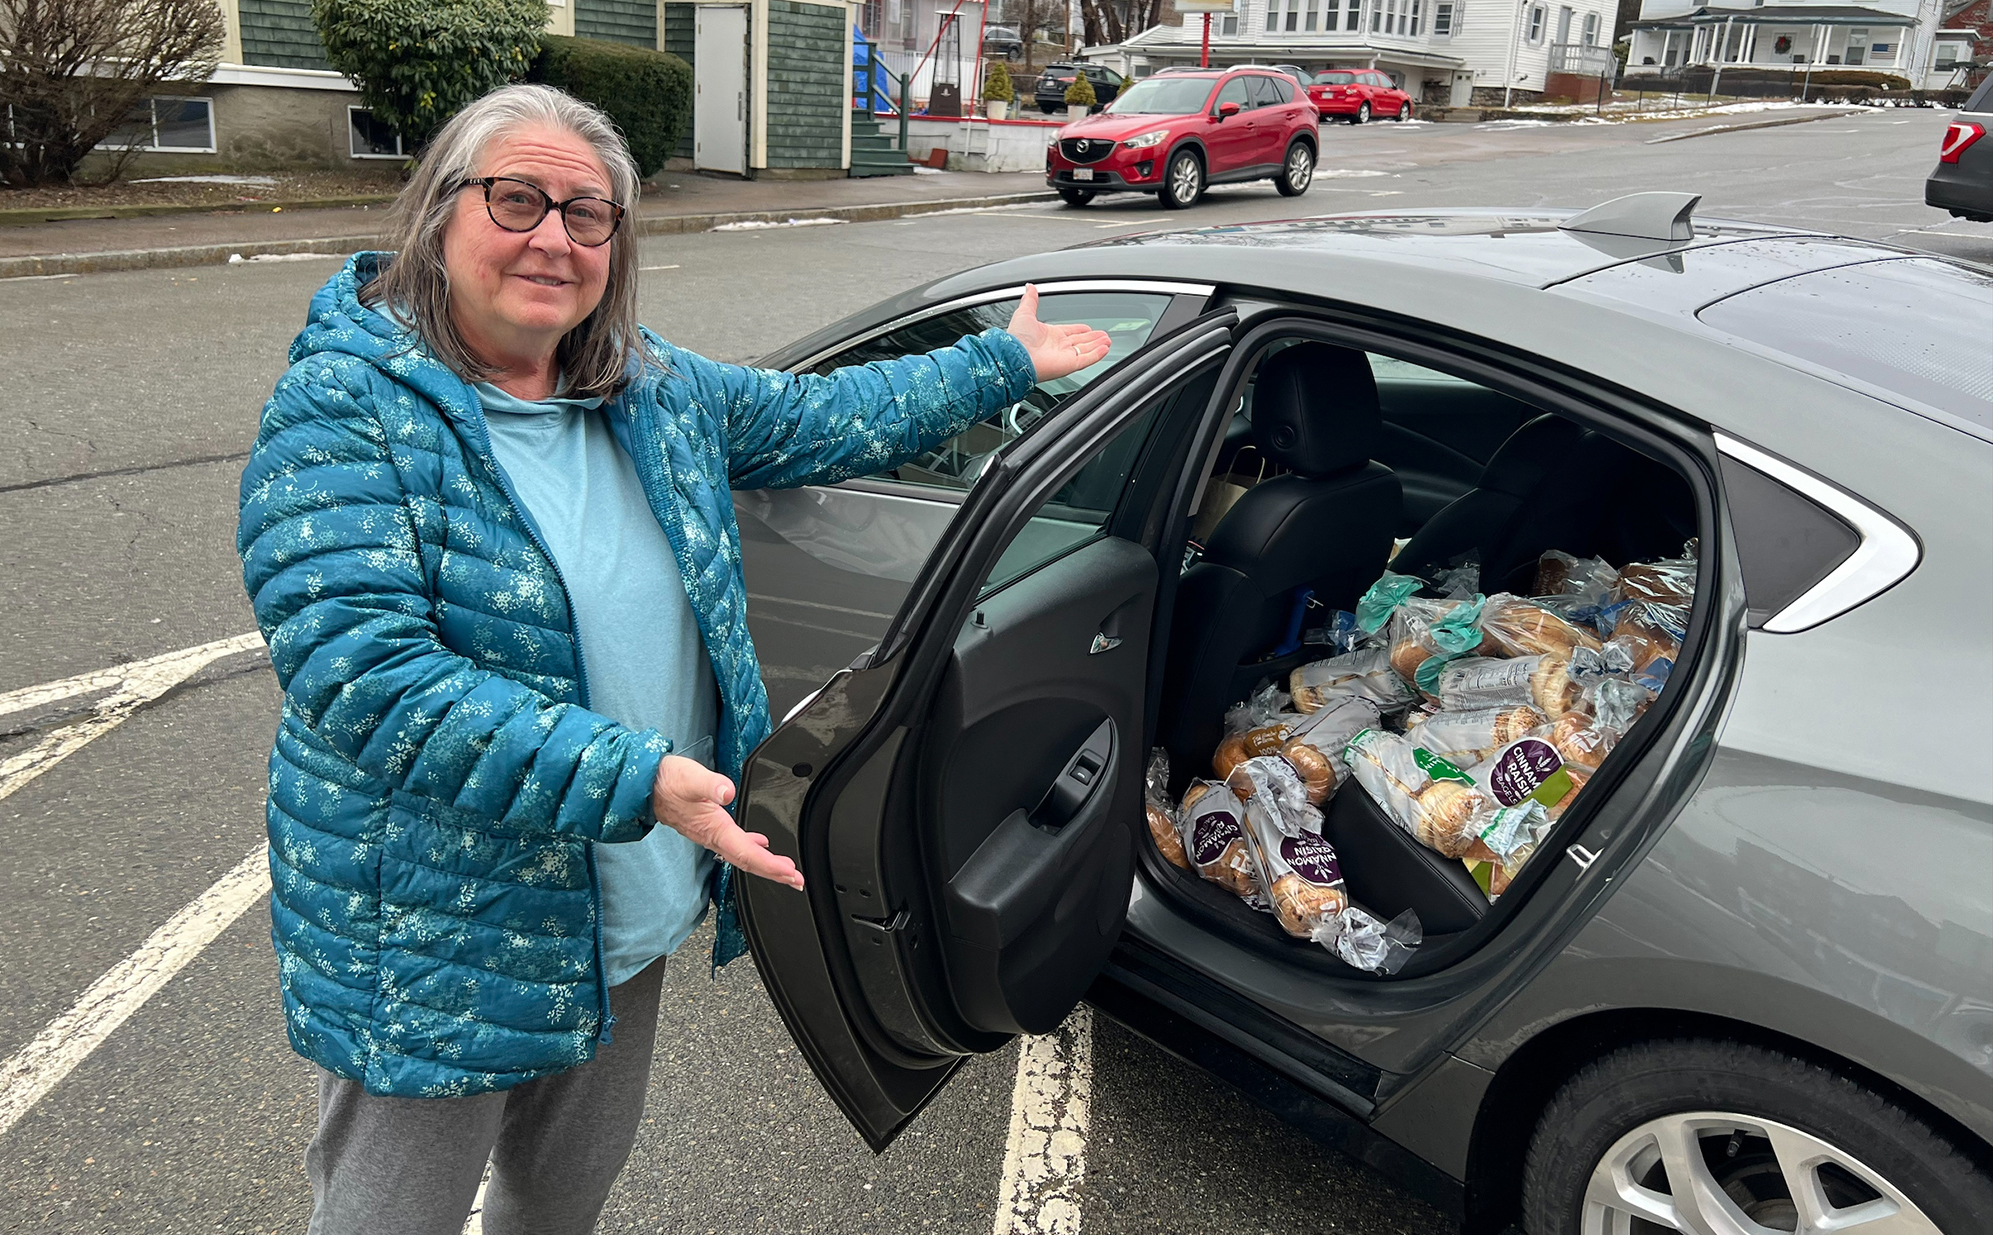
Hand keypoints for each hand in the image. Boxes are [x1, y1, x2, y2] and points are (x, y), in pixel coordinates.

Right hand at [650, 755, 803, 890]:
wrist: (646, 786)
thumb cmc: (667, 781)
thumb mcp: (690, 777)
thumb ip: (709, 784)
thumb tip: (726, 792)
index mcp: (714, 828)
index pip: (747, 854)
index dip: (770, 866)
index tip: (790, 874)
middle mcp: (713, 836)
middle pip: (748, 862)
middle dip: (773, 873)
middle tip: (796, 881)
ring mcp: (710, 834)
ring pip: (743, 856)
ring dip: (765, 864)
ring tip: (784, 870)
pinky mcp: (709, 827)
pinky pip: (735, 845)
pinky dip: (752, 850)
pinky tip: (760, 844)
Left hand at [1007, 284, 1113, 381]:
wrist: (1015, 355)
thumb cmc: (1017, 338)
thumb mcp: (1024, 313)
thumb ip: (1030, 300)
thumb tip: (1030, 287)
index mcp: (1049, 335)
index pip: (1069, 332)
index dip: (1079, 330)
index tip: (1087, 328)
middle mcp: (1057, 347)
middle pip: (1080, 342)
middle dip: (1093, 338)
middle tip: (1104, 335)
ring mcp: (1064, 356)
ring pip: (1085, 350)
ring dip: (1097, 345)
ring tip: (1107, 341)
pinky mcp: (1069, 365)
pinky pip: (1086, 359)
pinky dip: (1096, 355)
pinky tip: (1104, 349)